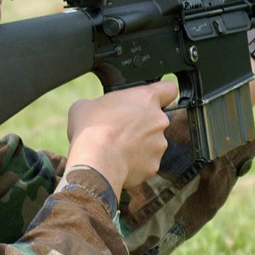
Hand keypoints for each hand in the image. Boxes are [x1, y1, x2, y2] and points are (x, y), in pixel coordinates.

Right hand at [64, 79, 178, 192]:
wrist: (95, 162)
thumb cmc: (91, 130)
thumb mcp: (85, 105)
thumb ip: (99, 103)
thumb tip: (94, 110)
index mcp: (146, 99)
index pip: (169, 89)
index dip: (162, 94)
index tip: (153, 99)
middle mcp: (159, 120)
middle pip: (156, 120)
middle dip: (142, 125)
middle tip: (121, 130)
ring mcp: (159, 144)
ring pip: (152, 143)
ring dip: (139, 145)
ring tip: (116, 149)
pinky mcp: (153, 165)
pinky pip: (146, 162)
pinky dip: (135, 164)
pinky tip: (118, 162)